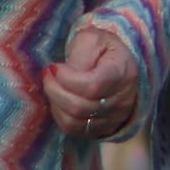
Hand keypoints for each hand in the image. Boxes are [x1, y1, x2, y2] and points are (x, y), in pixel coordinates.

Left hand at [42, 17, 139, 141]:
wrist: (118, 65)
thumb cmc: (103, 50)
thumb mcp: (93, 39)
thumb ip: (80, 54)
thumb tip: (63, 74)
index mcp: (122, 73)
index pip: (93, 86)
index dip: (68, 79)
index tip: (54, 66)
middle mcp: (122, 100)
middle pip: (80, 107)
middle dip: (54, 90)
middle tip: (47, 74)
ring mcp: (113, 118)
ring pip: (74, 121)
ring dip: (55, 103)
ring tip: (51, 85)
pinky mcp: (102, 128)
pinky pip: (73, 130)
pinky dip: (59, 115)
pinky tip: (58, 99)